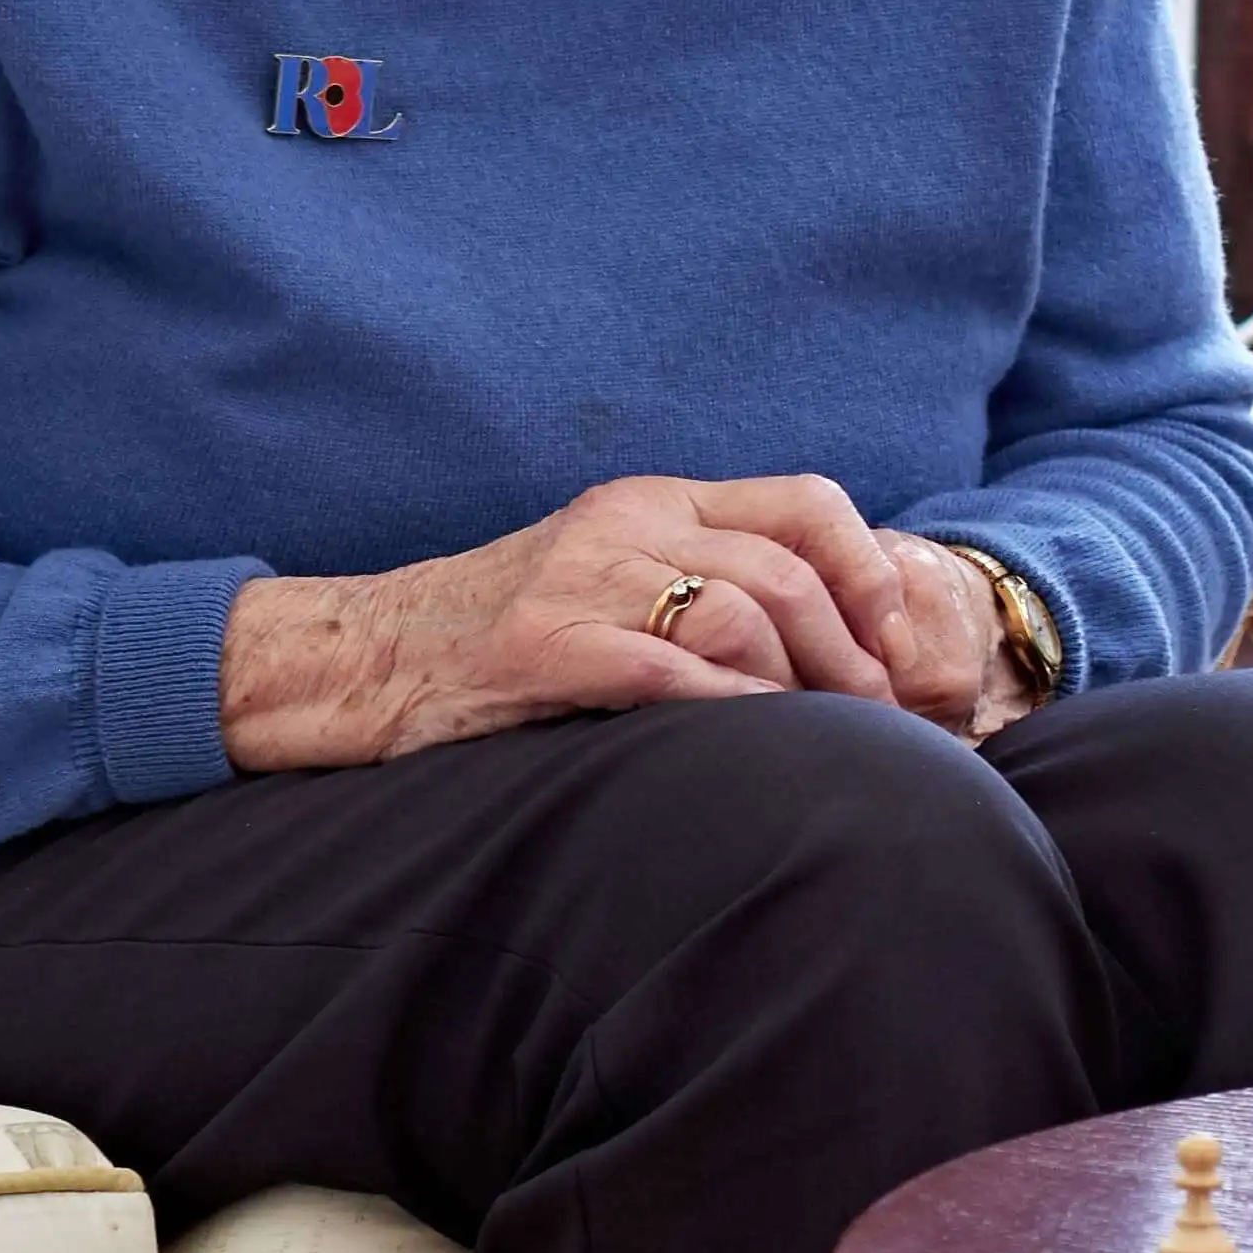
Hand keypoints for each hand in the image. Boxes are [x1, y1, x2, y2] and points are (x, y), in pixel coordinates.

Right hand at [223, 473, 950, 768]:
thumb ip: (698, 586)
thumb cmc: (496, 639)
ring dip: (801, 689)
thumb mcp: (605, 578)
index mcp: (652, 502)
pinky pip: (667, 671)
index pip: (803, 501)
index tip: (895, 645)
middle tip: (878, 718)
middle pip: (787, 570)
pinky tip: (756, 751)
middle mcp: (624, 524)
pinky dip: (729, 712)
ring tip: (825, 743)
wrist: (357, 658)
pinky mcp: (540, 647)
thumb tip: (831, 646)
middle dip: (852, 651)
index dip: (870, 571)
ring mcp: (580, 580)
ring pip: (740, 615)